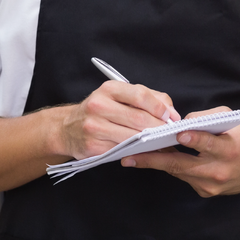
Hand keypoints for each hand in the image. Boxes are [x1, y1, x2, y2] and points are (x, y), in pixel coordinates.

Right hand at [59, 82, 179, 159]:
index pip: (140, 95)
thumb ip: (148, 98)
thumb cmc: (101, 110)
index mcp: (109, 89)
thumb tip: (171, 112)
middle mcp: (99, 105)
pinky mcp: (93, 146)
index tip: (170, 116)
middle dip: (158, 127)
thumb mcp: (119, 96)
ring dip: (150, 141)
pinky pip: (122, 149)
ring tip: (161, 141)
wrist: (68, 128)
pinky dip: (137, 150)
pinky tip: (144, 149)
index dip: (159, 107)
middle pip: (138, 118)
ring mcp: (94, 127)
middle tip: (170, 132)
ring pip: (132, 136)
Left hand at [120, 106, 239, 196]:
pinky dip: (172, 166)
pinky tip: (157, 159)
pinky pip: (184, 176)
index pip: (209, 144)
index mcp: (230, 149)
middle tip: (132, 156)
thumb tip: (180, 121)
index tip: (178, 133)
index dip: (194, 139)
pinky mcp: (206, 192)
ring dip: (156, 163)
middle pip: (183, 165)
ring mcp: (211, 185)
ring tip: (134, 156)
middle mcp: (220, 170)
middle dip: (154, 159)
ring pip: (178, 172)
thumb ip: (207, 117)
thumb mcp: (232, 119)